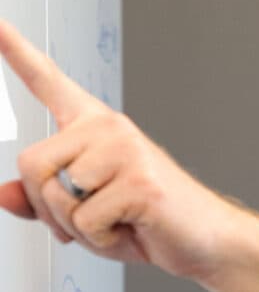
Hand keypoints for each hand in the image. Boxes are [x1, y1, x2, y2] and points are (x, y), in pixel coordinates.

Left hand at [0, 19, 235, 280]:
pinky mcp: (139, 180)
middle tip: (85, 223)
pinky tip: (130, 228)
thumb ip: (44, 201)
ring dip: (77, 229)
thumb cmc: (150, 221)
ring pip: (56, 196)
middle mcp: (108, 128)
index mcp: (95, 127)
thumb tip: (2, 195)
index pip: (49, 82)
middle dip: (48, 210)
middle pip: (32, 165)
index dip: (17, 51)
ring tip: (115, 223)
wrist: (206, 239)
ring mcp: (126, 150)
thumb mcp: (87, 211)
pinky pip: (86, 220)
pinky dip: (101, 239)